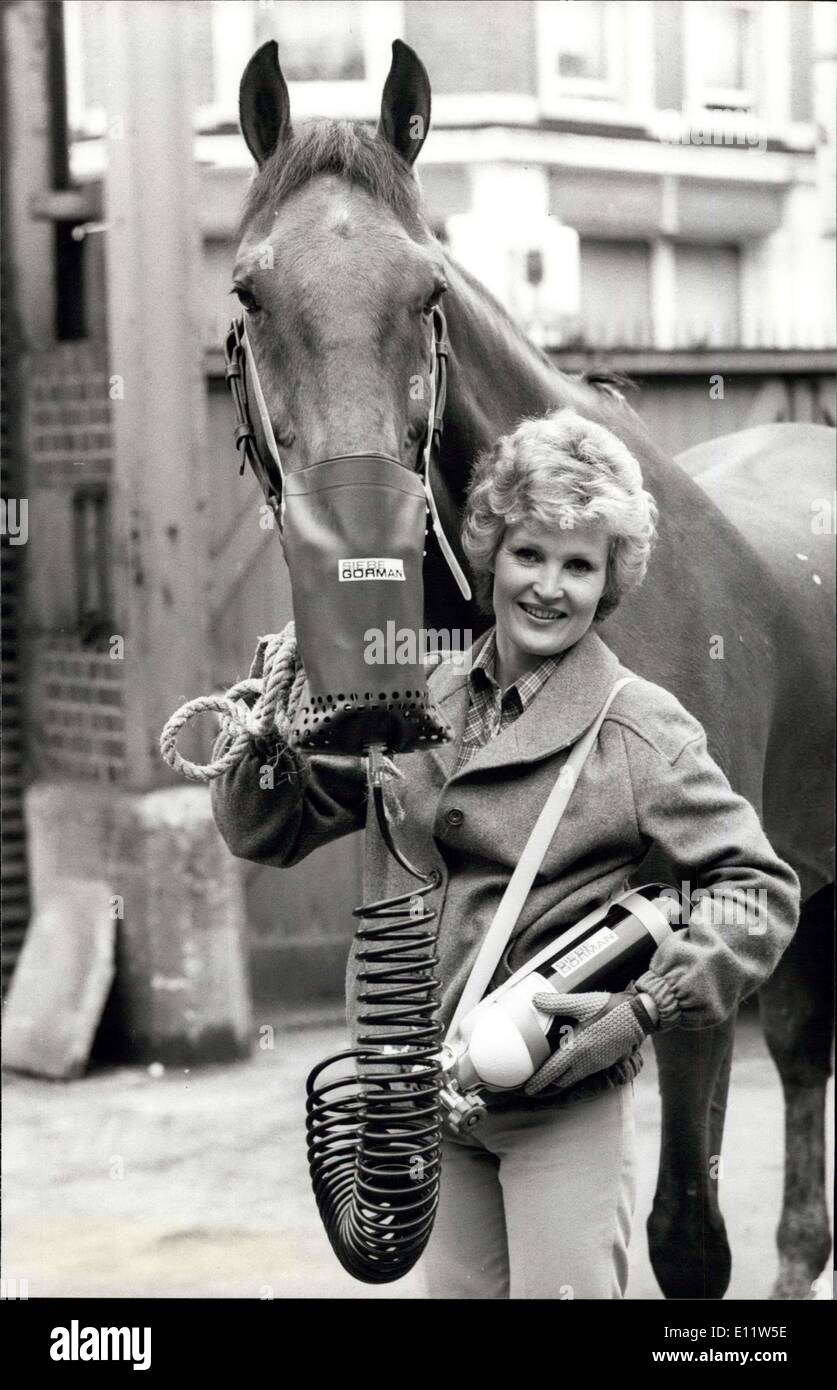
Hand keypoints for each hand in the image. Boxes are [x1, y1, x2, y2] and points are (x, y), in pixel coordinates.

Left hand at [523, 988, 652, 1096]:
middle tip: (536, 1082)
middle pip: (563, 1079)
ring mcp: (598, 1063)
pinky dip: (576, 1072)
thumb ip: (557, 1003)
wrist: (639, 1016)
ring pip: (575, 1077)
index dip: (539, 1081)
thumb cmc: (611, 1008)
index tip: (527, 1089)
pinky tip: (574, 1062)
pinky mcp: (607, 1061)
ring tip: (552, 1074)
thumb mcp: (583, 1003)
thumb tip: (535, 999)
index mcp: (577, 1049)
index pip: (552, 1071)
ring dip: (563, 1078)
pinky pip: (586, 1071)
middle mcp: (587, 1061)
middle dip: (549, 1082)